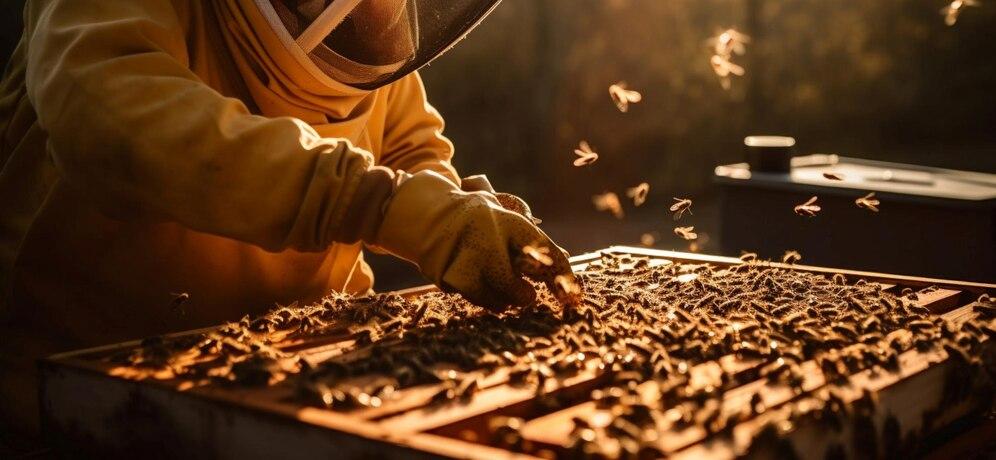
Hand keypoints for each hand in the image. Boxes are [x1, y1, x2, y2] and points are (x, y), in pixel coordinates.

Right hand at [373, 171, 575, 309]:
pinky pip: (479, 300)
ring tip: (504, 292)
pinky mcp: (450, 274)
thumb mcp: (505, 215)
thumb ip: (529, 238)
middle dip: (525, 297)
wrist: (426, 215)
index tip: (573, 300)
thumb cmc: (477, 219)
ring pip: (498, 297)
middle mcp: (489, 238)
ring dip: (507, 299)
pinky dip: (489, 301)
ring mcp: (467, 258)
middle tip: (528, 296)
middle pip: (518, 285)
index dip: (563, 279)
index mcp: (509, 220)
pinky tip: (490, 296)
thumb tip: (560, 261)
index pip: (547, 252)